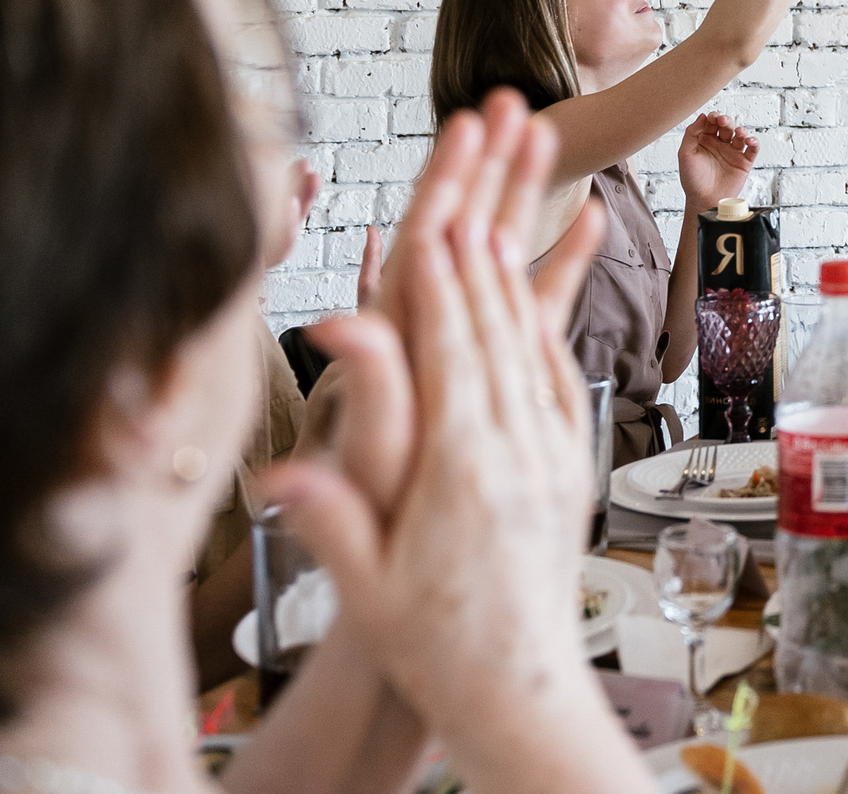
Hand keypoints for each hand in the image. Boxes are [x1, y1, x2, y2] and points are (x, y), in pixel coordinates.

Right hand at [268, 91, 617, 782]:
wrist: (521, 693)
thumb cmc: (434, 646)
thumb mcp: (369, 586)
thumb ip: (333, 516)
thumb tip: (279, 469)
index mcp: (464, 467)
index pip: (447, 347)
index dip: (438, 276)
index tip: (429, 208)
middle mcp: (518, 445)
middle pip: (500, 314)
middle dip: (492, 224)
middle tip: (495, 153)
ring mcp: (552, 449)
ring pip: (532, 333)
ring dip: (520, 256)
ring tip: (511, 192)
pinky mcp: (568, 461)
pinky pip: (555, 371)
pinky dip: (542, 317)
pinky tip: (529, 287)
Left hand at [677, 111, 758, 203]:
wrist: (704, 200)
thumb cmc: (692, 180)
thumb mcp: (685, 154)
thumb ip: (691, 133)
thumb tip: (703, 116)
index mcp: (705, 140)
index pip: (711, 123)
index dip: (712, 117)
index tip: (712, 117)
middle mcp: (719, 145)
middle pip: (726, 126)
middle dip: (726, 121)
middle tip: (722, 121)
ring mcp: (732, 153)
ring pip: (740, 135)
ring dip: (741, 130)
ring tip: (739, 132)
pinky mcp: (743, 162)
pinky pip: (752, 149)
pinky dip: (754, 142)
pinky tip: (749, 140)